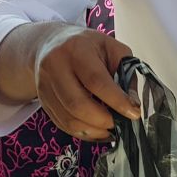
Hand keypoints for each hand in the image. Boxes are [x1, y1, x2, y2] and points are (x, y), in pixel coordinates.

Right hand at [33, 26, 139, 140]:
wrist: (49, 43)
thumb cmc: (87, 46)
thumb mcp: (111, 47)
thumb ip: (126, 71)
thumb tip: (133, 102)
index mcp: (76, 49)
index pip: (96, 80)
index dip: (117, 101)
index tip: (133, 113)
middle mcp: (55, 67)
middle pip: (78, 104)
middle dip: (103, 120)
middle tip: (120, 124)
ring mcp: (45, 85)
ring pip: (69, 119)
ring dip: (93, 130)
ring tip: (110, 129)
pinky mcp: (43, 101)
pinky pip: (62, 124)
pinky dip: (83, 133)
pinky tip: (97, 130)